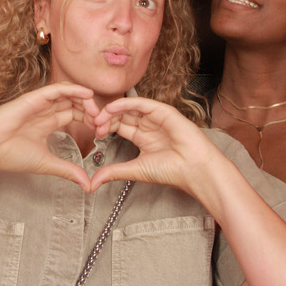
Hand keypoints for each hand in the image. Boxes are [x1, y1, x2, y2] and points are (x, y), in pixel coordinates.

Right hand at [0, 84, 96, 191]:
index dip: (90, 120)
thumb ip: (67, 170)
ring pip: (69, 94)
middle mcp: (45, 111)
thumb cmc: (10, 155)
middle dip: (91, 110)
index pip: (75, 115)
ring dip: (85, 100)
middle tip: (103, 121)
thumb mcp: (46, 163)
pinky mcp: (33, 98)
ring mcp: (40, 103)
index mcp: (48, 123)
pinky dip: (73, 89)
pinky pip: (57, 89)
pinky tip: (87, 95)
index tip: (101, 131)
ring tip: (97, 111)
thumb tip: (87, 184)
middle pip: (75, 103)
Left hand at [88, 95, 215, 194]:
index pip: (120, 126)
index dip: (105, 127)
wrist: (193, 169)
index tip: (94, 134)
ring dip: (113, 111)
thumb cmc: (171, 170)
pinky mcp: (164, 111)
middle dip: (106, 119)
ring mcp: (156, 117)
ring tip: (99, 118)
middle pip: (122, 116)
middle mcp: (149, 125)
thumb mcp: (136, 170)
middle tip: (93, 124)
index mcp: (143, 137)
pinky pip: (142, 103)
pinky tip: (112, 108)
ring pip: (130, 108)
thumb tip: (92, 182)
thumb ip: (114, 172)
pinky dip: (126, 104)